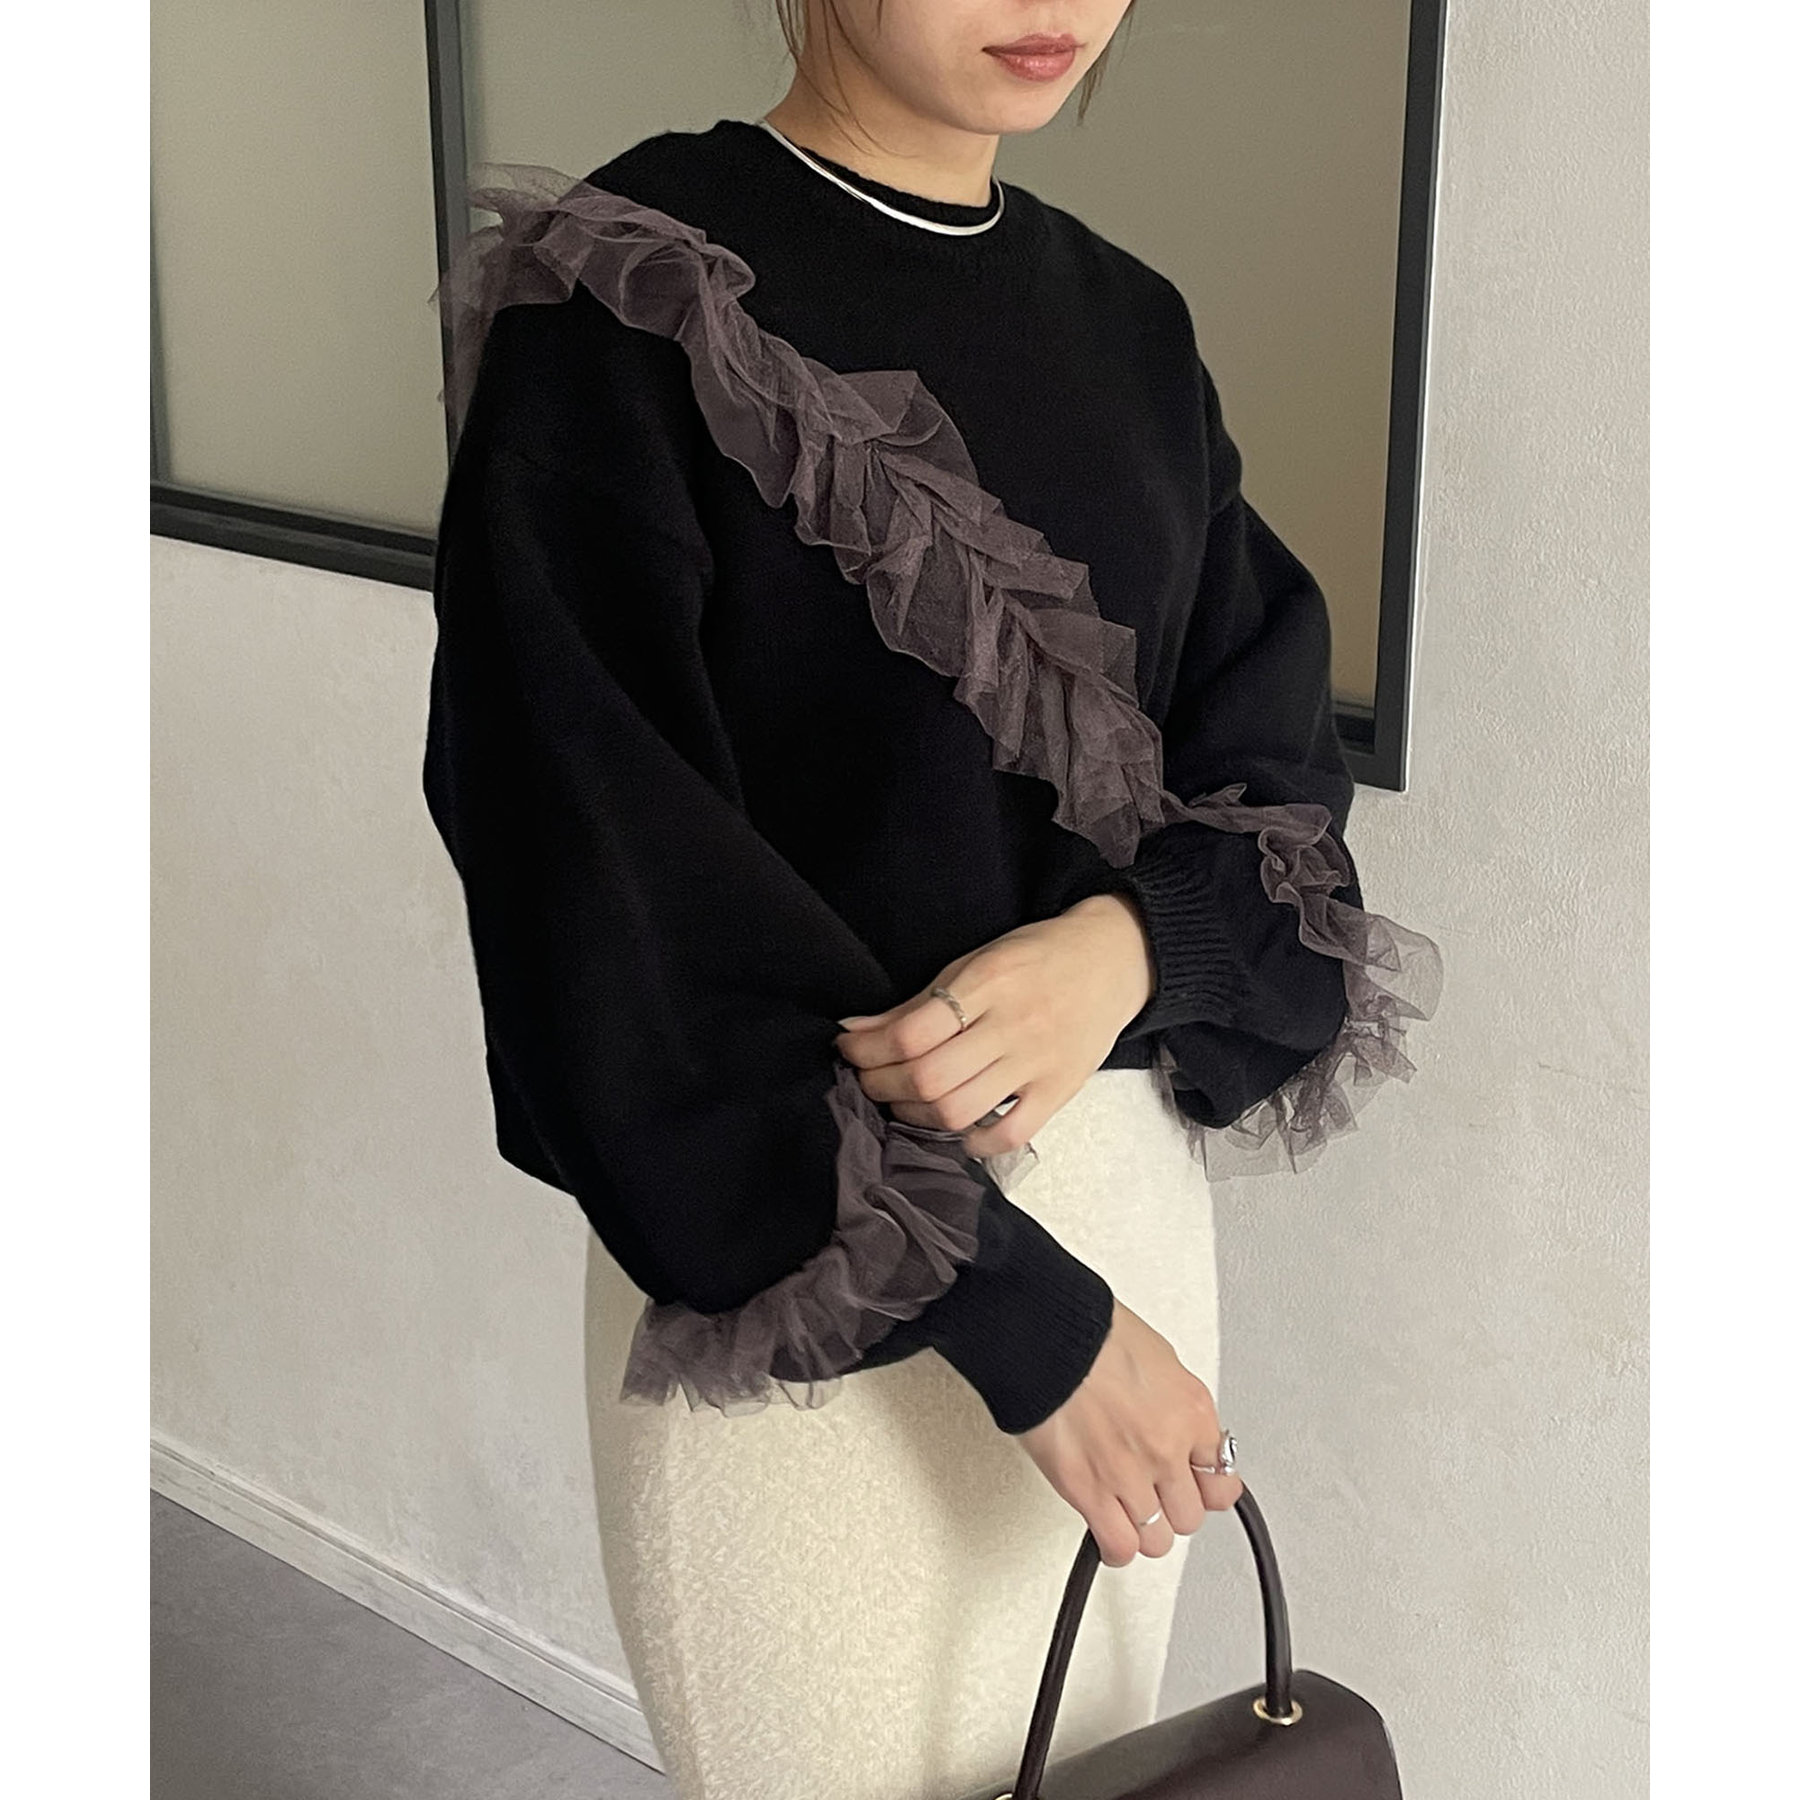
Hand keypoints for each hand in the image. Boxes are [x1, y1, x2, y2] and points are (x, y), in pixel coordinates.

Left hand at [834, 894, 1155, 1159]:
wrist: (1113, 959)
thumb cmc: (1036, 957)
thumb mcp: (974, 962)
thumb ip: (917, 1002)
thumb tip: (854, 1030)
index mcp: (988, 982)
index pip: (912, 1032)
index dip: (868, 1050)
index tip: (848, 1049)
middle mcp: (1013, 1024)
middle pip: (929, 1077)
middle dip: (882, 1085)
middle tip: (869, 1079)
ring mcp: (1039, 1062)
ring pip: (960, 1110)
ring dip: (915, 1115)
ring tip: (904, 1102)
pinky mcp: (1060, 1091)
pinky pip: (1009, 1134)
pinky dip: (972, 1140)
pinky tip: (955, 1126)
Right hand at [1018, 1297, 1243, 1566]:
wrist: (1046, 1335)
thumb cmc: (1090, 1332)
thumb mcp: (1158, 1356)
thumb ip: (1174, 1402)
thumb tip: (1173, 1420)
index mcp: (1191, 1412)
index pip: (1222, 1479)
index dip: (1206, 1486)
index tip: (1196, 1486)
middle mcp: (1167, 1448)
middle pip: (1189, 1516)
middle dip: (1172, 1507)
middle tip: (1154, 1494)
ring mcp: (1130, 1475)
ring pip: (1157, 1539)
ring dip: (1144, 1527)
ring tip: (1129, 1511)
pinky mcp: (1089, 1492)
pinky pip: (1118, 1545)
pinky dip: (1116, 1548)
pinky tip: (1110, 1534)